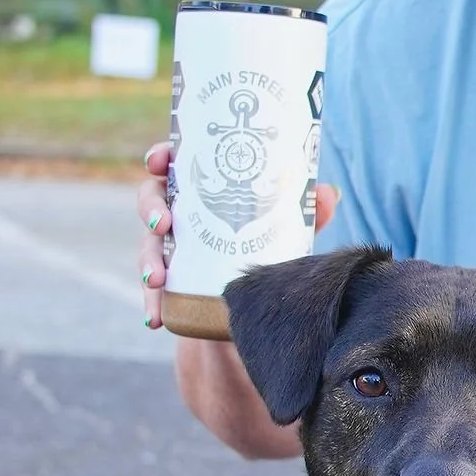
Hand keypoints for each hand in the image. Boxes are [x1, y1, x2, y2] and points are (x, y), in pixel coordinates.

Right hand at [135, 138, 338, 327]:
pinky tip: (155, 317)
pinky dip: (153, 303)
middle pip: (151, 199)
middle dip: (150, 208)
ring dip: (147, 261)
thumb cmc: (270, 249)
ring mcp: (172, 250)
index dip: (161, 157)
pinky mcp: (172, 285)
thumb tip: (328, 194)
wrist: (259, 307)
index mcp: (203, 189)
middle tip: (162, 223)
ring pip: (148, 246)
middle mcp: (181, 215)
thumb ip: (307, 213)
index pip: (174, 164)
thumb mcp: (290, 230)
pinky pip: (155, 292)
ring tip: (156, 279)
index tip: (158, 162)